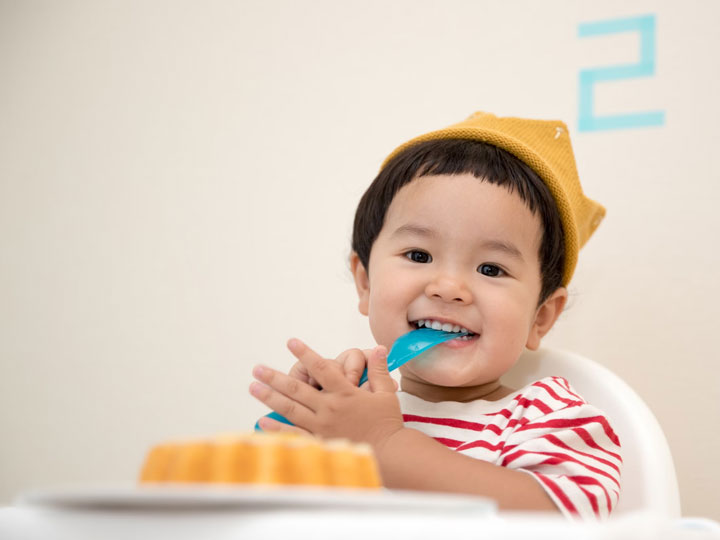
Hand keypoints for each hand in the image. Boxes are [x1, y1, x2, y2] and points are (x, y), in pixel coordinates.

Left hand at [250, 339, 403, 447]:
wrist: (390, 454)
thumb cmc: (387, 423)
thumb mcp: (386, 393)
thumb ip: (378, 370)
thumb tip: (379, 348)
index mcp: (345, 393)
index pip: (322, 368)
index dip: (306, 353)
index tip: (291, 342)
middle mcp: (329, 408)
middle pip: (297, 389)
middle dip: (275, 377)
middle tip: (257, 369)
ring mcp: (322, 426)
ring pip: (291, 409)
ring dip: (270, 397)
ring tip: (254, 388)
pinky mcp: (320, 442)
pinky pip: (295, 434)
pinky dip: (277, 428)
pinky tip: (263, 421)